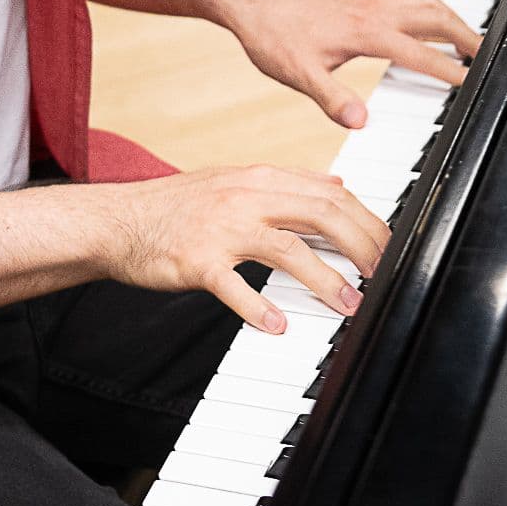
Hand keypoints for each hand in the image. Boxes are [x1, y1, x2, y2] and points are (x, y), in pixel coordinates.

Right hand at [87, 166, 390, 333]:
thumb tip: (337, 184)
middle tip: (381, 274)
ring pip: (286, 248)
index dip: (365, 220)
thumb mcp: (235, 179)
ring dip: (324, 278)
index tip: (387, 246)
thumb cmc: (178, 206)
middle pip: (318, 214)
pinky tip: (278, 326)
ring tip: (348, 304)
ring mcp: (220, 228)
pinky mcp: (196, 260)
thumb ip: (288, 182)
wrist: (119, 221)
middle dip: (359, 245)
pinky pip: (232, 286)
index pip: (328, 194)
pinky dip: (257, 308)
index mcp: (259, 179)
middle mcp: (245, 198)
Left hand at [215, 0, 481, 128]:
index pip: (418, 51)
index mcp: (365, 31)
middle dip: (466, 35)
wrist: (252, 1)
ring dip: (453, 20)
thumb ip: (331, 98)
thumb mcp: (297, 74)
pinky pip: (409, 3)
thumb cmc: (272, 34)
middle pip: (435, 16)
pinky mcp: (361, 5)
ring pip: (425, 4)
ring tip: (472, 41)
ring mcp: (369, 5)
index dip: (448, 68)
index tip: (472, 83)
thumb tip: (360, 122)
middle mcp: (373, 12)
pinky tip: (430, 28)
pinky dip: (432, 13)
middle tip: (491, 58)